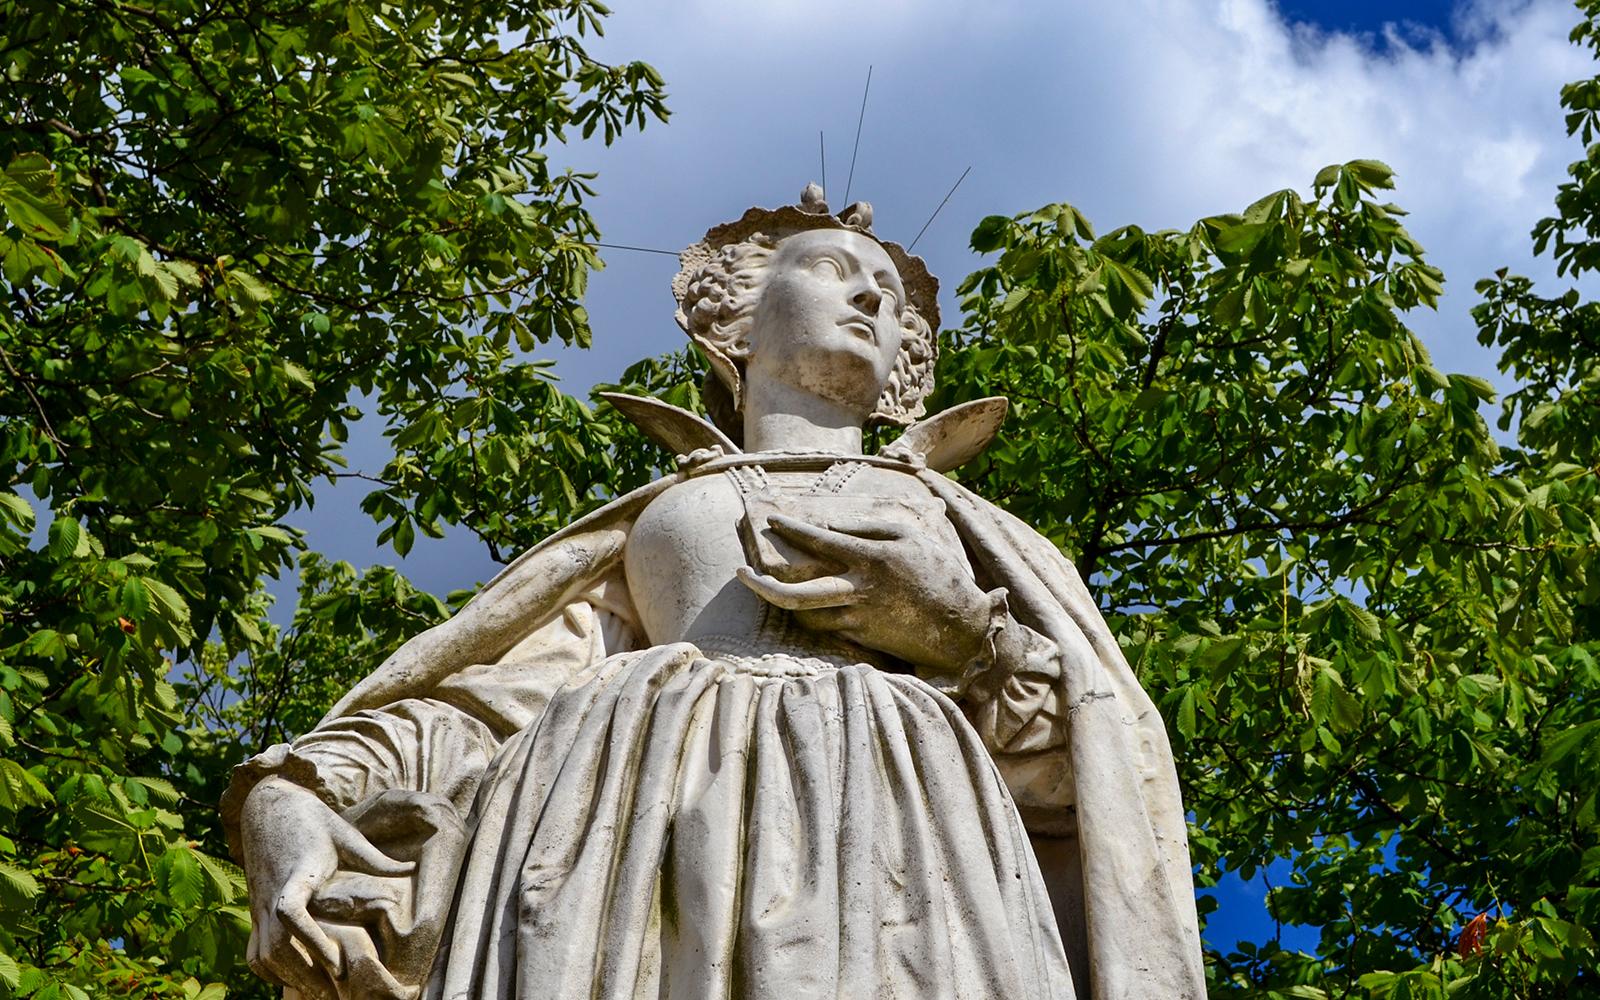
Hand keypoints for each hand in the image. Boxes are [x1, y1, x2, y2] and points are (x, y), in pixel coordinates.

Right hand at [240, 777, 414, 997]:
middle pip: (276, 946)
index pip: (290, 912)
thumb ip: (375, 857)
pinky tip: (295, 978)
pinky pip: (254, 953)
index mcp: (295, 875)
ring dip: (291, 977)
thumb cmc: (311, 820)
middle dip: (306, 974)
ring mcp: (258, 906)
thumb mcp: (345, 834)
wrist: (269, 808)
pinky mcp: (254, 912)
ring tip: (323, 992)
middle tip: (339, 992)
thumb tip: (411, 870)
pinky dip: (271, 971)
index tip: (337, 961)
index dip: (311, 940)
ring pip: (264, 955)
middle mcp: (270, 895)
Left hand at [736, 513, 996, 674]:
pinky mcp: (863, 640)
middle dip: (762, 585)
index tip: (771, 519)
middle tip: (739, 574)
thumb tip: (833, 529)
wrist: (963, 629)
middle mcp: (858, 592)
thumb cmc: (941, 575)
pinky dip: (811, 616)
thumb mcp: (911, 537)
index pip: (820, 542)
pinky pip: (826, 628)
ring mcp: (858, 621)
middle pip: (796, 595)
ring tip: (767, 587)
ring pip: (806, 616)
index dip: (792, 529)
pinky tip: (802, 606)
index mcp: (871, 560)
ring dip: (783, 603)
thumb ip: (870, 529)